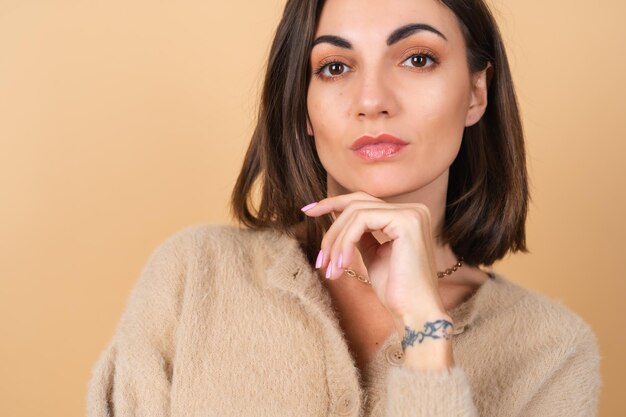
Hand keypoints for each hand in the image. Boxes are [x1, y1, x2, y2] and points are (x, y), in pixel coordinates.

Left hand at [301, 191, 448, 325]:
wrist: (413, 314)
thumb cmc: (395, 291)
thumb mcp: (373, 254)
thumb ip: (360, 233)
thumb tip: (335, 213)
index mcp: (407, 215)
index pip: (363, 201)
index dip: (332, 203)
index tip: (308, 211)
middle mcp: (413, 209)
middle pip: (356, 204)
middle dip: (331, 230)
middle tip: (320, 260)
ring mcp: (411, 213)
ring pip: (355, 213)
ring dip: (336, 242)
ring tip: (331, 269)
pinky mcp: (406, 221)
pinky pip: (361, 221)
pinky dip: (345, 242)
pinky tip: (342, 265)